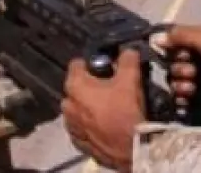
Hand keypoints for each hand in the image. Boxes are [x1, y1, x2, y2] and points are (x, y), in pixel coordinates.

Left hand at [61, 49, 145, 171]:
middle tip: (109, 87)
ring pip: (77, 110)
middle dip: (89, 86)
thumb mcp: (131, 78)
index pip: (76, 65)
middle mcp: (68, 106)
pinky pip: (82, 128)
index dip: (90, 63)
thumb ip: (127, 59)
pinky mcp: (79, 143)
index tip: (102, 66)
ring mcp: (72, 126)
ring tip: (108, 108)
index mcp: (76, 86)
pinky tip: (106, 125)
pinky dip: (90, 125)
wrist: (132, 148)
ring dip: (88, 107)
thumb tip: (127, 51)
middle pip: (76, 88)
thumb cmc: (126, 111)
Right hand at [157, 24, 200, 107]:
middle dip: (179, 70)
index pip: (170, 41)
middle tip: (194, 74)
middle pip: (170, 63)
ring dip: (180, 86)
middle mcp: (195, 55)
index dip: (170, 50)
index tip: (181, 56)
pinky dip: (182, 98)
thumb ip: (183, 36)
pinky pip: (180, 96)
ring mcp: (197, 76)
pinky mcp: (200, 94)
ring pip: (174, 81)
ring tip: (194, 89)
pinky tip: (190, 99)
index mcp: (198, 38)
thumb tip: (156, 38)